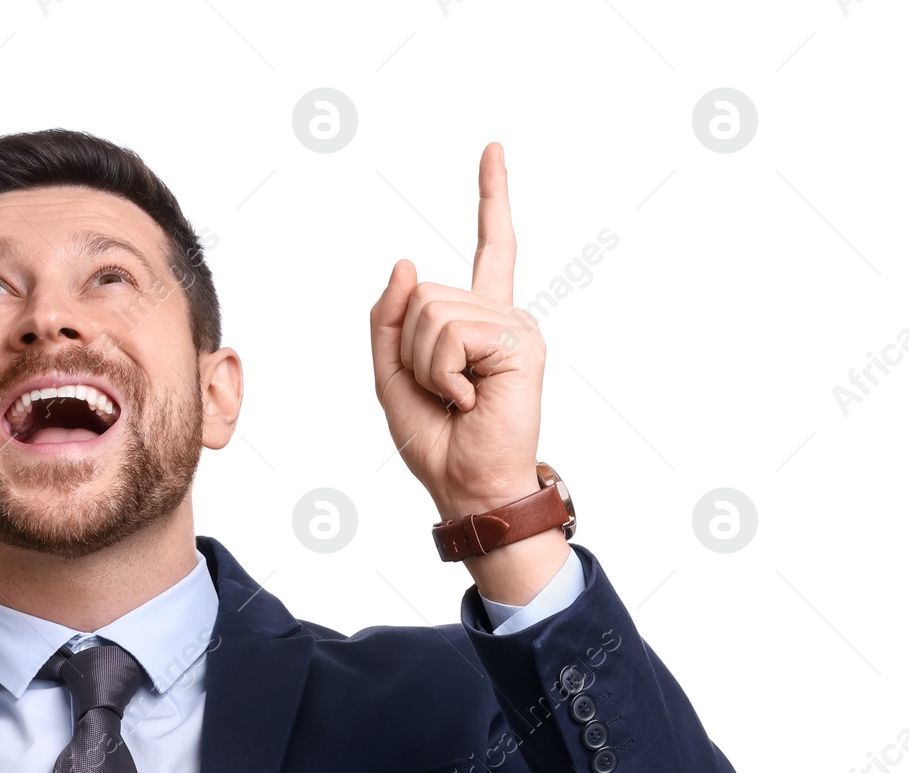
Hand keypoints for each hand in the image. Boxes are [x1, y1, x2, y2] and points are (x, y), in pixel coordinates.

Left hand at [370, 142, 543, 519]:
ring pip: (431, 312)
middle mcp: (502, 314)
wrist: (467, 485)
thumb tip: (406, 261)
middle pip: (423, 294)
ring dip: (427, 365)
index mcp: (478, 319)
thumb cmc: (436, 440)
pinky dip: (444, 374)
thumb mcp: (391, 376)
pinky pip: (451, 334)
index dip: (491, 197)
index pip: (489, 248)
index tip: (493, 149)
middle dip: (410, 349)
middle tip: (443, 392)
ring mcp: (515, 325)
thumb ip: (388, 319)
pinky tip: (470, 399)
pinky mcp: (520, 342)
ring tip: (457, 397)